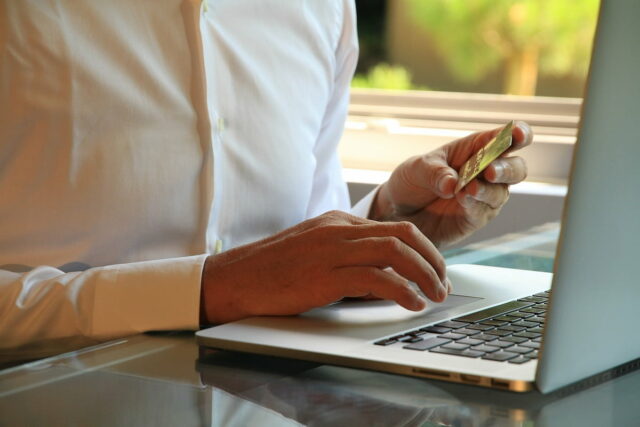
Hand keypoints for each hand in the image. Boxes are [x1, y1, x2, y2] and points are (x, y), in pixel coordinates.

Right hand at [200, 211, 450, 323]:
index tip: (434, 271)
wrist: (233, 279)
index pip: (394, 228)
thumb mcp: (313, 252)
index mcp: (337, 221)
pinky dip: (402, 291)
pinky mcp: (325, 275)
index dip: (423, 250)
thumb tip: (381, 277)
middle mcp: (338, 230)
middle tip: (443, 283)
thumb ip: (346, 256)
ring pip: (395, 252)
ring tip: (435, 295)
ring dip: (425, 274)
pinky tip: (412, 303)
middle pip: (403, 235)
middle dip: (432, 260)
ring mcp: (332, 250)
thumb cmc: (271, 270)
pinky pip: (376, 278)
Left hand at [370, 121, 532, 246]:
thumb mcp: (416, 169)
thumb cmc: (411, 181)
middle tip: (490, 171)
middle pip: (516, 168)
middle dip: (508, 168)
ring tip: (470, 189)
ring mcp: (484, 197)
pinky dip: (475, 206)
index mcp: (476, 148)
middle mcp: (486, 171)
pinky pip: (484, 211)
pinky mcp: (476, 218)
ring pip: (502, 192)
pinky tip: (463, 200)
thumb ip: (435, 173)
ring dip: (488, 190)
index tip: (518, 134)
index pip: (505, 138)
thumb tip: (453, 184)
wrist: (397, 212)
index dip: (518, 133)